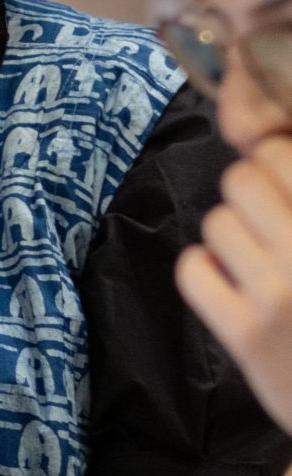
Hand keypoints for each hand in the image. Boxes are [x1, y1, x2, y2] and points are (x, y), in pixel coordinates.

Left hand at [177, 139, 291, 432]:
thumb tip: (261, 141)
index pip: (281, 151)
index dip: (275, 162)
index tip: (282, 188)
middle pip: (242, 178)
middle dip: (250, 196)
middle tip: (270, 224)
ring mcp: (280, 294)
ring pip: (216, 222)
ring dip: (229, 236)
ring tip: (258, 263)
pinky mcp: (246, 334)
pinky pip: (192, 269)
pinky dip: (203, 272)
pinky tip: (229, 285)